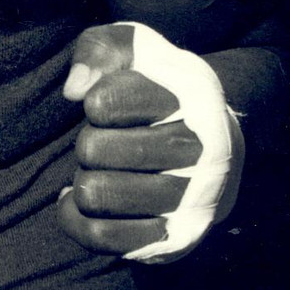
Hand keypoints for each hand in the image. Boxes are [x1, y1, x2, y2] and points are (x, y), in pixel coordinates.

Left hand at [57, 22, 243, 263]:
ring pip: (95, 195)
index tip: (108, 104)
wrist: (215, 143)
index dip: (93, 102)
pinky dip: (74, 217)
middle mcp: (200, 152)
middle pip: (94, 151)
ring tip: (103, 170)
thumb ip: (99, 50)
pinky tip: (79, 199)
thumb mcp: (134, 49)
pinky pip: (102, 237)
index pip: (104, 103)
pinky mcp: (175, 240)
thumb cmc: (159, 88)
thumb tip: (74, 90)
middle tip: (105, 140)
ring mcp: (191, 202)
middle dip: (87, 142)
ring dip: (85, 179)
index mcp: (191, 98)